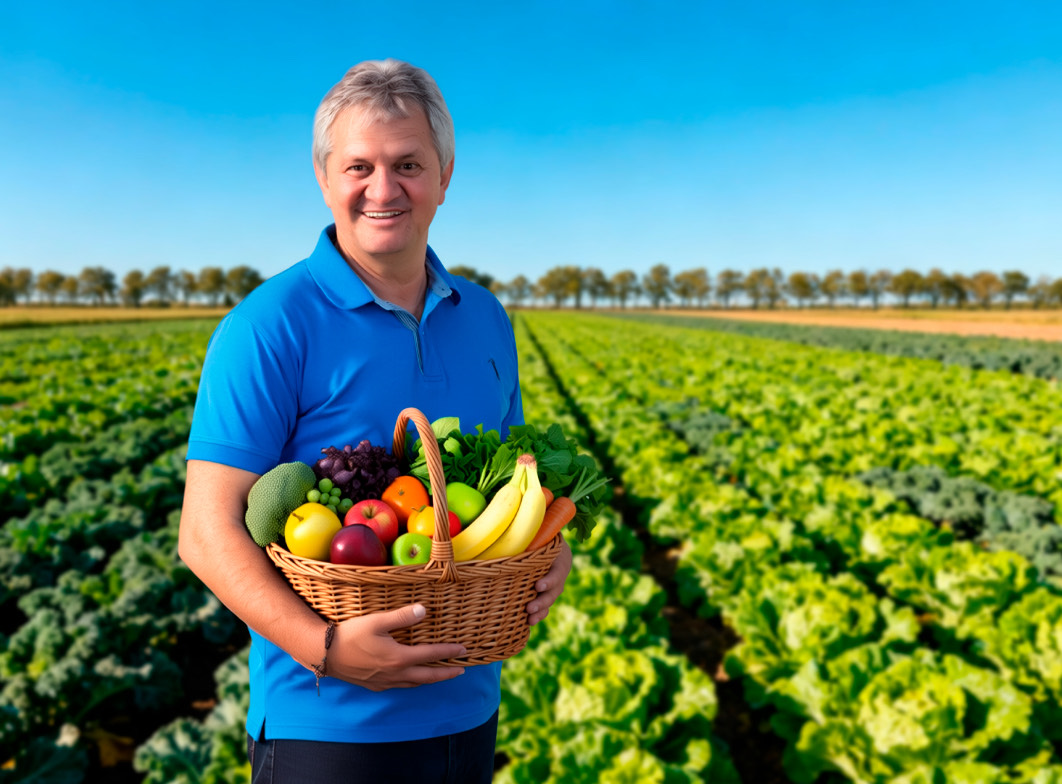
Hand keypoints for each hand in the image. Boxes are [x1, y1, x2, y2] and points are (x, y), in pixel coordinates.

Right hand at [325, 604, 466, 690]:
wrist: (325, 655)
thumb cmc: (350, 635)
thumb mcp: (377, 621)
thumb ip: (402, 617)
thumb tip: (424, 610)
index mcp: (399, 658)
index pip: (431, 655)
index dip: (449, 652)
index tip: (463, 650)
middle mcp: (395, 673)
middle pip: (428, 676)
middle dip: (446, 673)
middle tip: (461, 671)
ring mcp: (385, 682)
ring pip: (414, 683)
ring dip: (430, 679)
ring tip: (441, 675)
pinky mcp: (375, 686)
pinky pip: (400, 686)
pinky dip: (412, 682)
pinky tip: (411, 678)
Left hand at [526, 538, 571, 624]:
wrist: (555, 545)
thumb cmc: (544, 537)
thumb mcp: (542, 534)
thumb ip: (531, 536)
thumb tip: (510, 530)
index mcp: (560, 560)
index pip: (556, 573)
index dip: (549, 581)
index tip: (538, 586)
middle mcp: (559, 575)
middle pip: (553, 591)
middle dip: (541, 601)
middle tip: (529, 607)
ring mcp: (554, 586)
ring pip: (549, 601)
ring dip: (540, 611)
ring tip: (529, 619)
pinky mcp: (548, 593)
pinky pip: (546, 606)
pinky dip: (539, 614)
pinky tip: (529, 622)